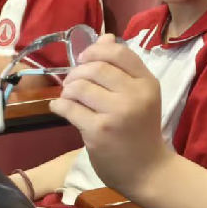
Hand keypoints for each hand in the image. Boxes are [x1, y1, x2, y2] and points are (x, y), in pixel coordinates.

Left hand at [50, 36, 171, 199]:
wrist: (147, 171)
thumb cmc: (141, 131)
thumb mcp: (140, 96)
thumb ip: (122, 68)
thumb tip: (104, 36)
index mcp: (148, 83)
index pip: (118, 52)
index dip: (96, 50)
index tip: (85, 59)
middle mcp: (135, 95)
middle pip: (95, 67)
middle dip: (76, 73)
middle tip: (72, 84)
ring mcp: (117, 113)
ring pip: (79, 86)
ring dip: (67, 90)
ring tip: (68, 99)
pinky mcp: (99, 131)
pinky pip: (69, 108)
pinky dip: (59, 106)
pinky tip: (60, 109)